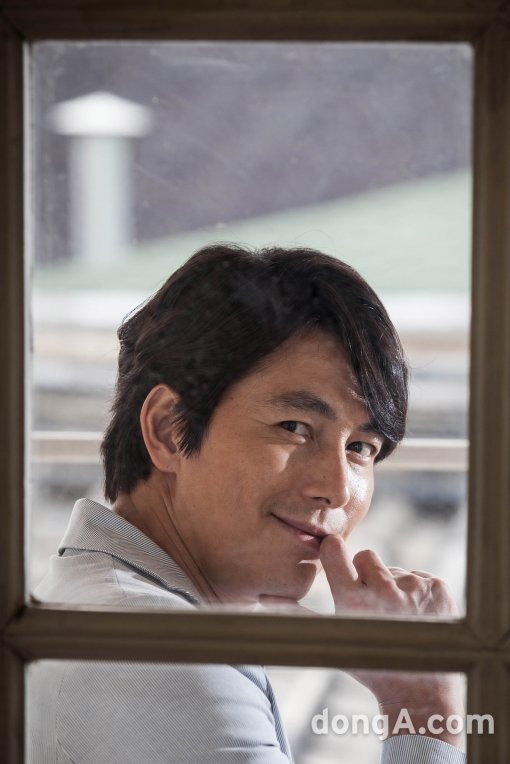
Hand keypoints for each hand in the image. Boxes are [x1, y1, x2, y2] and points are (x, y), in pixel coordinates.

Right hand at [260, 534, 464, 748]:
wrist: (419, 689)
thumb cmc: (368, 664)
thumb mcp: (331, 638)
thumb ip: (297, 613)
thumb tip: (263, 597)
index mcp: (352, 599)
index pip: (334, 549)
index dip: (333, 552)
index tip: (335, 558)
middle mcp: (384, 591)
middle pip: (365, 556)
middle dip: (366, 573)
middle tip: (370, 600)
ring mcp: (415, 588)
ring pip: (394, 568)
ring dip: (393, 586)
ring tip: (396, 616)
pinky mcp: (438, 588)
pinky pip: (420, 576)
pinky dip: (417, 592)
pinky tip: (416, 616)